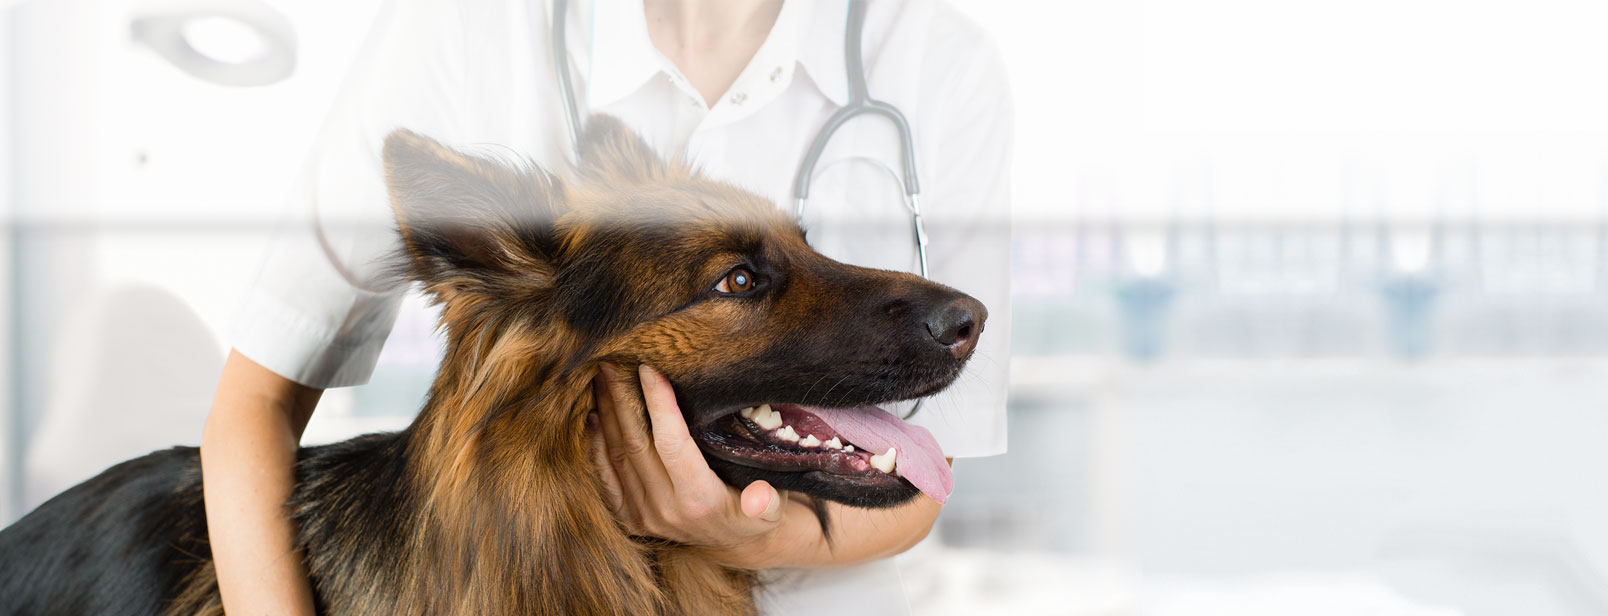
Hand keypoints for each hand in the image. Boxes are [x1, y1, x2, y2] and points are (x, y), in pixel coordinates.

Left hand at [589, 363, 787, 567]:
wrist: (732, 545)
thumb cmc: (754, 514)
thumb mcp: (772, 510)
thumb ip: (766, 502)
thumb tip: (761, 497)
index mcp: (699, 500)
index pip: (671, 443)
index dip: (658, 404)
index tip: (649, 368)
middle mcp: (665, 509)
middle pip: (635, 443)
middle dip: (623, 398)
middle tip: (614, 361)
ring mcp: (642, 515)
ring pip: (617, 454)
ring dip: (608, 413)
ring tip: (603, 377)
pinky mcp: (628, 518)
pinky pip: (605, 474)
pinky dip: (597, 442)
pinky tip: (596, 413)